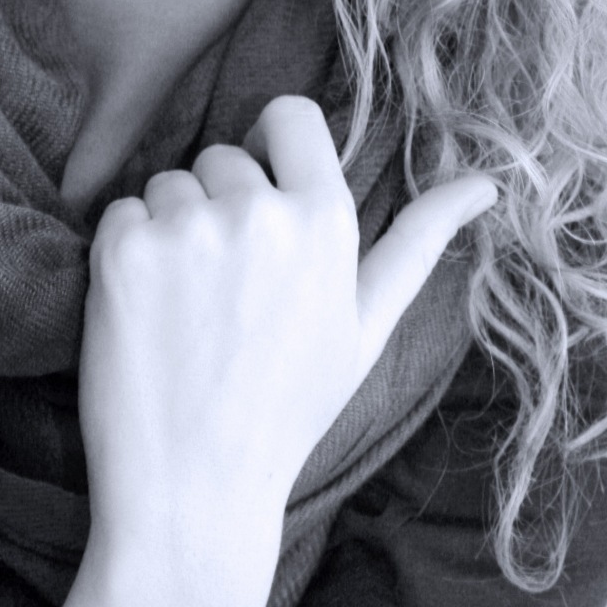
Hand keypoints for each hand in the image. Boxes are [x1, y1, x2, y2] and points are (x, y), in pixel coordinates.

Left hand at [78, 95, 497, 593]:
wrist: (194, 491)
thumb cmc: (287, 409)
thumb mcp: (367, 326)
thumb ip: (419, 242)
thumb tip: (487, 182)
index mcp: (327, 221)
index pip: (291, 116)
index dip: (271, 148)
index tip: (262, 195)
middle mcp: (259, 210)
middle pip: (223, 157)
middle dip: (220, 207)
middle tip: (227, 294)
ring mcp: (186, 226)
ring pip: (168, 184)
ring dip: (170, 230)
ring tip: (188, 311)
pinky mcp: (122, 248)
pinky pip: (120, 211)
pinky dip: (125, 253)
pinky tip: (148, 315)